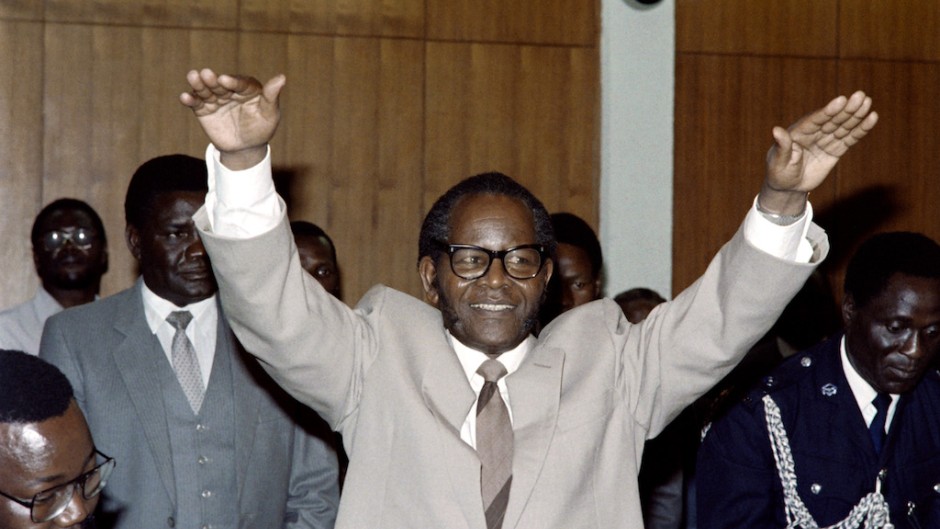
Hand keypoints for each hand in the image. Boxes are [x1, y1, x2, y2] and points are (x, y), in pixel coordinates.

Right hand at [180, 68, 285, 169]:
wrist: (246, 148)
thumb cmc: (261, 128)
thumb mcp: (270, 114)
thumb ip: (272, 96)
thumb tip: (282, 77)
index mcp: (247, 88)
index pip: (240, 83)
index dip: (233, 82)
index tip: (225, 80)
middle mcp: (230, 90)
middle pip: (220, 83)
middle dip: (213, 79)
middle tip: (207, 74)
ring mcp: (216, 99)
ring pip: (206, 90)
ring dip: (199, 84)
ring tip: (193, 76)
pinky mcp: (204, 109)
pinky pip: (197, 103)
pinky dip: (190, 99)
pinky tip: (184, 97)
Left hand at [760, 91, 878, 214]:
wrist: (788, 187)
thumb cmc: (779, 173)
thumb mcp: (778, 161)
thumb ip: (781, 146)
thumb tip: (775, 130)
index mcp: (798, 132)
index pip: (815, 120)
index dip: (828, 111)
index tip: (841, 100)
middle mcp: (813, 133)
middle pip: (832, 119)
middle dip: (846, 109)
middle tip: (860, 96)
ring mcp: (825, 140)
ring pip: (843, 126)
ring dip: (856, 115)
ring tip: (867, 101)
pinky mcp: (835, 150)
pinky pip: (850, 138)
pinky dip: (861, 129)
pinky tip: (871, 118)